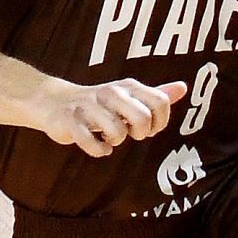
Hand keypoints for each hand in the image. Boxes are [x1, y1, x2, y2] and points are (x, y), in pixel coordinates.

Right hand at [32, 78, 186, 157]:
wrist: (54, 102)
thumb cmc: (99, 104)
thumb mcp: (128, 97)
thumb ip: (155, 95)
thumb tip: (183, 88)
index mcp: (128, 87)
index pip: (160, 102)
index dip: (160, 122)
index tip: (149, 128)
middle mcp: (110, 93)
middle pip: (142, 117)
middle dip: (140, 133)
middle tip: (128, 133)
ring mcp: (89, 106)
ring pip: (117, 132)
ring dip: (115, 142)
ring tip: (107, 137)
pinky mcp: (70, 120)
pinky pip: (92, 143)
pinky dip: (99, 150)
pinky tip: (98, 146)